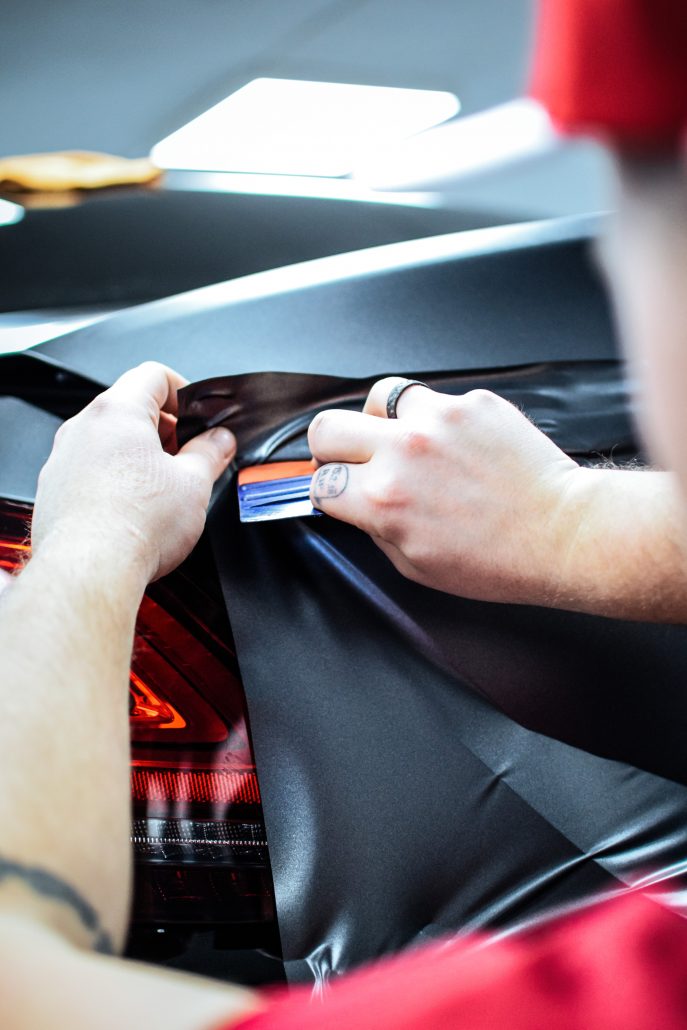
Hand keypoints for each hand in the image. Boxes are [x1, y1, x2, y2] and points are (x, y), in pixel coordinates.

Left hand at [32, 362, 235, 582]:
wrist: (90, 569)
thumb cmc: (134, 525)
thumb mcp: (194, 484)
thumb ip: (212, 452)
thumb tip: (220, 440)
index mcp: (117, 411)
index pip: (154, 375)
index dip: (185, 392)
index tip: (199, 417)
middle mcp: (83, 427)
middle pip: (130, 408)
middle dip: (165, 429)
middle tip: (190, 457)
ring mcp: (64, 458)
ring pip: (109, 441)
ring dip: (139, 455)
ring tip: (164, 488)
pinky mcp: (55, 489)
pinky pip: (90, 469)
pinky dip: (115, 479)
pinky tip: (135, 508)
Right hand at [308, 377, 582, 605]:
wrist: (561, 534)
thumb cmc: (498, 560)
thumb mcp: (416, 566)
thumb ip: (374, 529)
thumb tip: (353, 504)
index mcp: (383, 501)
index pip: (321, 481)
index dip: (328, 490)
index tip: (341, 491)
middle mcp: (403, 453)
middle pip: (327, 427)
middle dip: (332, 447)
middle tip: (352, 460)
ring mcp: (438, 421)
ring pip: (377, 398)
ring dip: (383, 421)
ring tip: (405, 442)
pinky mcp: (472, 403)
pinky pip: (432, 398)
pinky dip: (435, 418)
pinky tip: (455, 444)